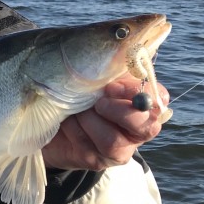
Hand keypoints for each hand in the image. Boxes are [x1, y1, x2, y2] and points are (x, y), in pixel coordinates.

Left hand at [42, 74, 168, 170]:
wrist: (43, 115)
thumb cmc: (73, 88)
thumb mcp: (93, 72)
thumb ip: (115, 64)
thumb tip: (133, 42)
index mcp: (141, 100)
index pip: (159, 98)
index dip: (138, 94)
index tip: (112, 86)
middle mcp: (137, 127)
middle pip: (147, 127)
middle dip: (120, 113)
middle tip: (98, 101)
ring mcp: (120, 148)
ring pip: (114, 141)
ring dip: (90, 121)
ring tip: (76, 111)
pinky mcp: (99, 161)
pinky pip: (91, 148)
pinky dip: (76, 130)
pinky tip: (67, 123)